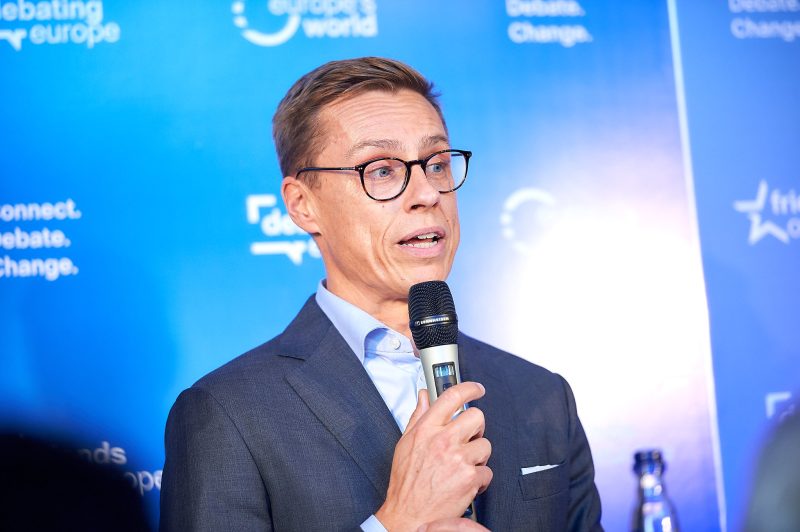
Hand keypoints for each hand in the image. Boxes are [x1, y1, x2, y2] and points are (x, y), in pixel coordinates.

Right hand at [376, 382, 491, 531]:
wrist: (408, 516)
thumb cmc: (406, 482)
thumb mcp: (405, 443)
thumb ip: (418, 416)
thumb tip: (424, 396)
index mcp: (426, 429)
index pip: (452, 397)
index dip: (470, 389)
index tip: (477, 389)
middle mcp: (443, 440)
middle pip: (476, 417)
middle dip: (476, 428)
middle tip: (469, 438)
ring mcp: (458, 459)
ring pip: (485, 444)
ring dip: (478, 456)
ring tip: (463, 466)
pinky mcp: (470, 478)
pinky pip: (487, 471)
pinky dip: (479, 479)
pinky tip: (465, 483)